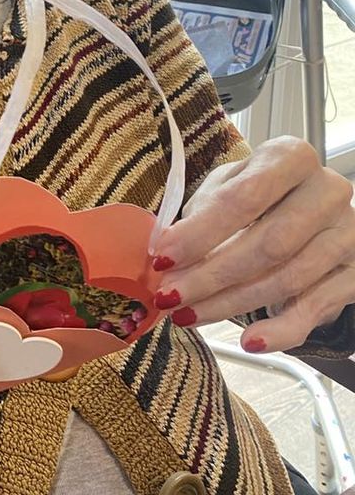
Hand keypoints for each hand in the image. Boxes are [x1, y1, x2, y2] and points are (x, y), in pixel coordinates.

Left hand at [150, 136, 354, 353]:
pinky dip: (281, 330)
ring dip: (232, 304)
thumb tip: (167, 249)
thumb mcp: (229, 186)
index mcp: (290, 158)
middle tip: (172, 295)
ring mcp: (349, 233)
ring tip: (191, 314)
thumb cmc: (262, 196)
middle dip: (212, 275)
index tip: (164, 258)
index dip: (200, 232)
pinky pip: (316, 309)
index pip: (243, 198)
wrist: (315, 210)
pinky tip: (251, 341)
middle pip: (267, 244)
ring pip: (287, 279)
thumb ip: (202, 211)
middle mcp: (327, 191)